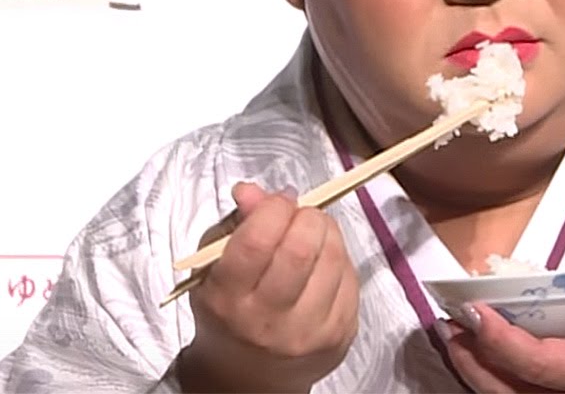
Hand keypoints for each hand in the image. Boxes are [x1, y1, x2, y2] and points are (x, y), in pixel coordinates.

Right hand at [177, 182, 359, 393]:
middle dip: (305, 216)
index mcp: (228, 300)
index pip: (257, 242)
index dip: (273, 209)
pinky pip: (350, 277)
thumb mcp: (214, 269)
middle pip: (300, 249)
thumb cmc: (229, 311)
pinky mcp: (341, 335)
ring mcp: (309, 332)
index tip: (277, 202)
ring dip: (326, 232)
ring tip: (312, 233)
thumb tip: (255, 191)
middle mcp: (269, 322)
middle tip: (299, 215)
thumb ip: (234, 225)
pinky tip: (323, 262)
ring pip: (333, 258)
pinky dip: (339, 258)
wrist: (249, 378)